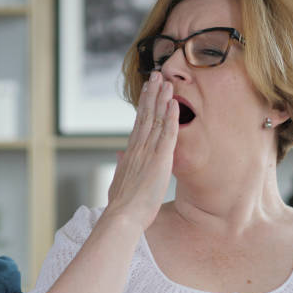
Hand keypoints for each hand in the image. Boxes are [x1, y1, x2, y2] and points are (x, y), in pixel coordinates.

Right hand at [104, 72, 178, 230]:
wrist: (123, 217)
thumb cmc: (122, 205)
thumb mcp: (118, 181)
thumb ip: (121, 165)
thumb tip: (119, 153)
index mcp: (130, 152)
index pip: (138, 123)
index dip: (143, 105)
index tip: (147, 90)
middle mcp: (138, 147)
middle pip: (145, 115)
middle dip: (151, 94)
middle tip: (156, 75)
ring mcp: (148, 152)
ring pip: (155, 119)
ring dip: (161, 99)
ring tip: (165, 81)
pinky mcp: (160, 159)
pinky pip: (167, 134)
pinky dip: (171, 117)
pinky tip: (174, 103)